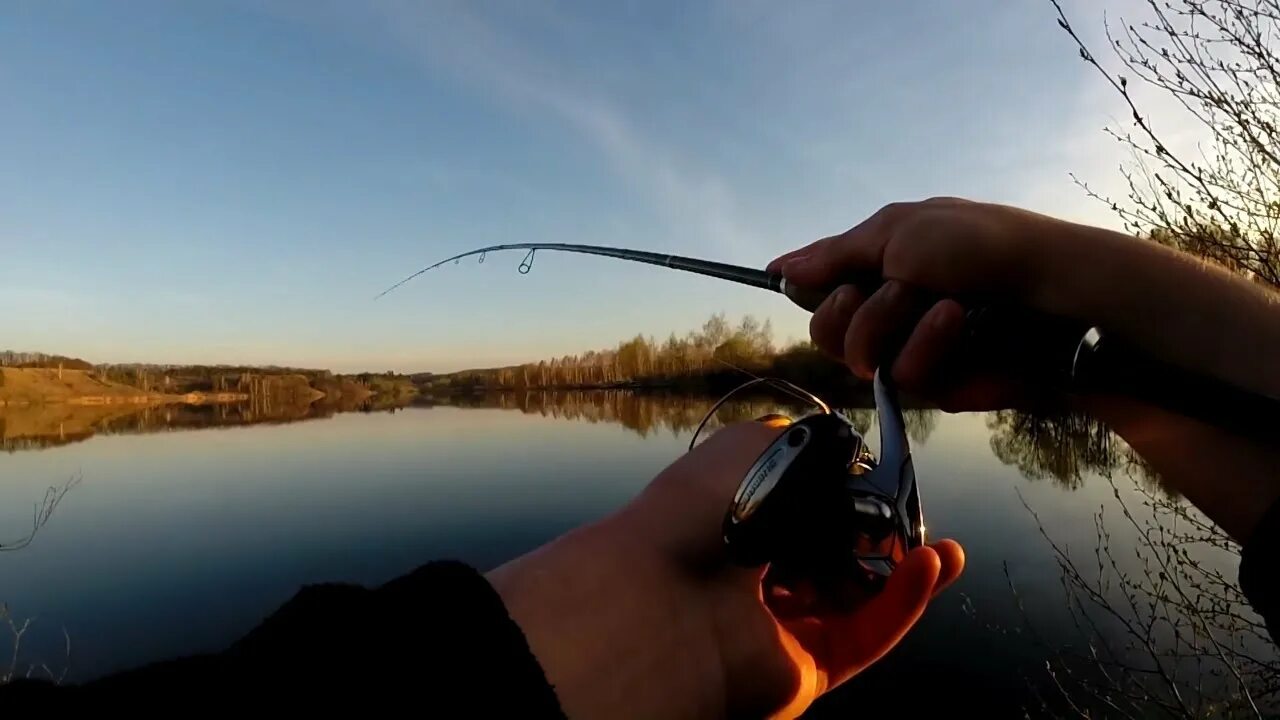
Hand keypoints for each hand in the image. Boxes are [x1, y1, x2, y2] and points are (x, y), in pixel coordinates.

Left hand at [489, 420, 962, 718]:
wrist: (667, 592)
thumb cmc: (701, 508)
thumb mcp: (756, 445)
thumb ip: (807, 442)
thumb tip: (847, 451)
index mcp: (736, 520)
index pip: (808, 511)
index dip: (850, 499)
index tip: (888, 484)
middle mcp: (756, 574)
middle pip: (839, 557)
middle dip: (884, 539)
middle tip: (914, 519)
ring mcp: (781, 626)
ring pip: (861, 601)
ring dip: (906, 572)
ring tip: (940, 546)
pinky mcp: (806, 668)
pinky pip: (866, 635)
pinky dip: (903, 603)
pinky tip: (929, 565)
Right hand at [768, 197, 1279, 410]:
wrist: (1051, 284)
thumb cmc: (981, 244)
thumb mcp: (898, 231)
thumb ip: (833, 255)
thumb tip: (776, 267)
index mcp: (876, 270)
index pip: (816, 295)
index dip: (814, 292)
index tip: (828, 280)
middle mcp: (888, 313)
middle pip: (825, 333)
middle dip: (851, 308)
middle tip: (892, 286)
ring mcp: (911, 350)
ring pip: (856, 356)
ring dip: (893, 321)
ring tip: (943, 301)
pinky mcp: (939, 385)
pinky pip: (902, 377)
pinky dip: (925, 345)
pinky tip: (956, 323)